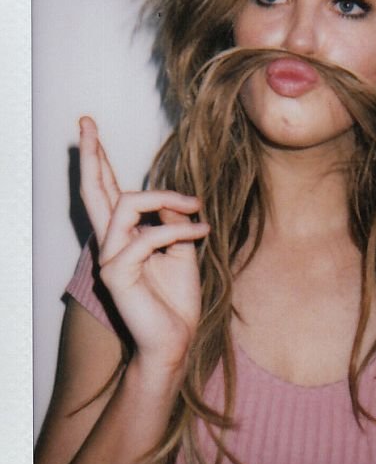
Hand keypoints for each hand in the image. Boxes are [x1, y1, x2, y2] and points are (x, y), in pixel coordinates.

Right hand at [78, 116, 208, 369]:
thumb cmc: (176, 300)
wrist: (176, 341)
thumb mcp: (181, 249)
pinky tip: (202, 230)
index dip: (99, 160)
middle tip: (86, 122)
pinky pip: (148, 237)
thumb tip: (173, 198)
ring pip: (126, 204)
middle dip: (91, 154)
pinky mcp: (117, 273)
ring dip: (165, 198)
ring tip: (195, 205)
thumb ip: (173, 221)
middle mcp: (110, 243)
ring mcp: (109, 258)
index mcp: (123, 236)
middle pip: (93, 190)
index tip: (90, 128)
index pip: (106, 191)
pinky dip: (179, 230)